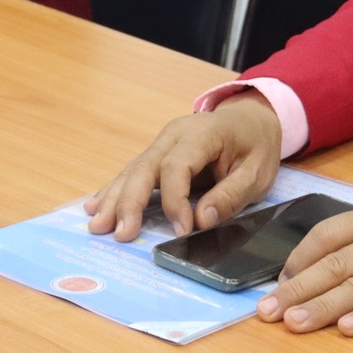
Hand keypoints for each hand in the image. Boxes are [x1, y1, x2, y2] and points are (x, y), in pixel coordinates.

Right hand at [83, 92, 281, 241]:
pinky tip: (95, 206)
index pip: (177, 166)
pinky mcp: (158, 153)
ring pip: (133, 170)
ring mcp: (162, 143)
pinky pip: (133, 172)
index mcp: (202, 135)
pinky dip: (115, 190)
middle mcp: (174, 135)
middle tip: (119, 233)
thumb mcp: (257, 172)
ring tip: (97, 225)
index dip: (175, 201)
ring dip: (114, 199)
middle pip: (145, 167)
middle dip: (129, 202)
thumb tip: (201, 220)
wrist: (252, 119)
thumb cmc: (256, 145)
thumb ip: (230, 195)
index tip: (182, 231)